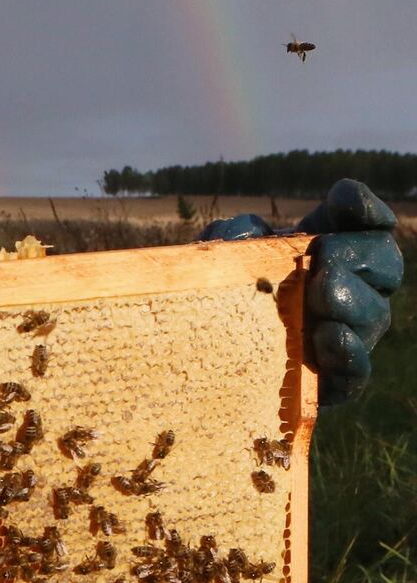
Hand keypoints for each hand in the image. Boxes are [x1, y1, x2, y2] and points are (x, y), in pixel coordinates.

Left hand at [199, 180, 402, 404]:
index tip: (343, 200)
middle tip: (323, 256)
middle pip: (383, 263)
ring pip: (374, 316)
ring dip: (351, 303)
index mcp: (324, 254)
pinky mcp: (331, 382)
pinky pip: (356, 371)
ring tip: (320, 296)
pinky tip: (329, 337)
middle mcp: (347, 291)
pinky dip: (349, 354)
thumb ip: (235, 238)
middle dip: (357, 254)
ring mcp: (344, 336)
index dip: (362, 210)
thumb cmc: (216, 300)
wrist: (198, 362)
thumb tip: (250, 232)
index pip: (363, 226)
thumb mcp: (219, 262)